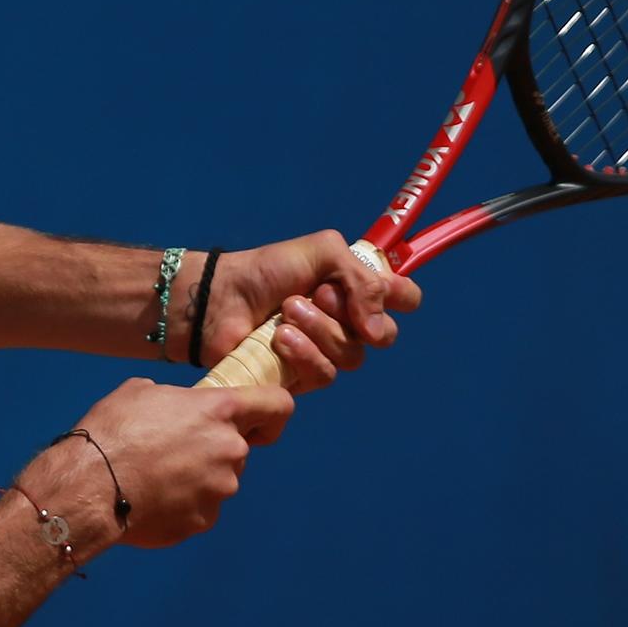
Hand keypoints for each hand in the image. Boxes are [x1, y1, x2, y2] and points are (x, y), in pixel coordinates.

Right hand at [19, 378, 293, 553]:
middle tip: (171, 450)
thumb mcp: (141, 392)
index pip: (277, 405)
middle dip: (212, 449)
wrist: (91, 485)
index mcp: (220, 411)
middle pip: (238, 448)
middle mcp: (230, 450)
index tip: (259, 422)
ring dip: (196, 478)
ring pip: (218, 481)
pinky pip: (200, 509)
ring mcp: (220, 490)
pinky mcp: (203, 522)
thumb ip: (176, 400)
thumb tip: (177, 411)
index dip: (272, 411)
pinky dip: (181, 505)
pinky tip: (150, 499)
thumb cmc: (113, 431)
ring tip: (153, 476)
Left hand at [197, 231, 422, 388]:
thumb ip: (362, 279)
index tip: (383, 293)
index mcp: (357, 287)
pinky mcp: (304, 374)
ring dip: (320, 330)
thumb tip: (377, 330)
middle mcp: (349, 320)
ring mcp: (327, 349)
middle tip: (319, 295)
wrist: (222, 298)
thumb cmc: (268, 270)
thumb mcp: (322, 252)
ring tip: (286, 312)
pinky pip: (325, 374)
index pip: (405, 298)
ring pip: (352, 356)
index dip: (402, 298)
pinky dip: (304, 354)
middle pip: (385, 335)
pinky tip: (279, 339)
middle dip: (352, 314)